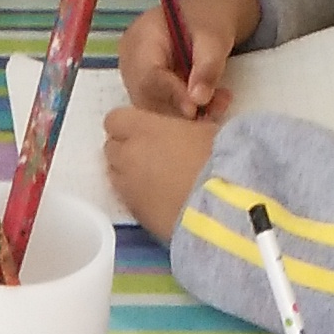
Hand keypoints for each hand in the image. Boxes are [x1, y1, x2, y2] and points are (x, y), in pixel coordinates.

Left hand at [101, 104, 222, 244]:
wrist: (221, 206)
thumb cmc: (218, 160)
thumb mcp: (206, 130)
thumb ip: (181, 128)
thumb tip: (179, 132)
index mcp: (143, 129)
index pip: (115, 119)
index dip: (128, 124)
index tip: (144, 130)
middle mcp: (128, 156)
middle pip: (111, 148)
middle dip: (126, 148)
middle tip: (151, 154)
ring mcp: (128, 187)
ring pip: (115, 175)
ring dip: (128, 173)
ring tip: (155, 178)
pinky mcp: (135, 213)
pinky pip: (127, 199)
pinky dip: (137, 196)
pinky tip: (160, 199)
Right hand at [117, 0, 254, 115]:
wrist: (205, 17)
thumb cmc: (207, 21)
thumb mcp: (215, 39)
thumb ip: (207, 68)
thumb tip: (198, 100)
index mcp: (142, 36)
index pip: (148, 74)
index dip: (170, 95)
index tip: (194, 109)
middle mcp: (130, 59)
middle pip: (146, 96)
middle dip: (179, 110)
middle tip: (211, 113)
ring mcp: (134, 76)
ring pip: (151, 108)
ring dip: (183, 115)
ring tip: (216, 105)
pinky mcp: (144, 90)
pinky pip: (158, 109)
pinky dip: (183, 113)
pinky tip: (207, 108)